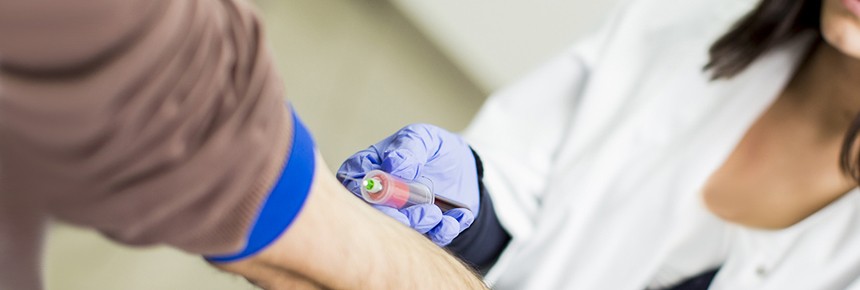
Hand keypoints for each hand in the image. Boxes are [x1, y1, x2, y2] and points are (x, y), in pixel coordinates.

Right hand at [338, 124, 479, 245]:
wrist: (465, 168)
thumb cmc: (435, 149)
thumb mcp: (424, 138)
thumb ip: (409, 148)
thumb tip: (394, 165)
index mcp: (368, 169)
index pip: (353, 183)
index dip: (368, 192)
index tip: (391, 190)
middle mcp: (377, 198)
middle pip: (374, 215)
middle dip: (399, 219)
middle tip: (426, 212)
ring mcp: (398, 217)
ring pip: (400, 232)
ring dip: (421, 227)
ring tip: (438, 213)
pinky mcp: (420, 232)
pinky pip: (428, 239)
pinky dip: (445, 231)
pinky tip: (460, 216)